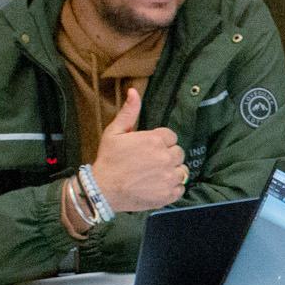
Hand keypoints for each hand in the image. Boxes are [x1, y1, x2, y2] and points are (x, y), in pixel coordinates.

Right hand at [88, 88, 185, 213]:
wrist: (102, 190)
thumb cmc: (108, 160)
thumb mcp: (114, 132)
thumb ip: (128, 112)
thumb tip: (134, 91)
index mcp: (156, 140)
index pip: (171, 137)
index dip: (160, 142)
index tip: (149, 149)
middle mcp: (166, 157)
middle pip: (178, 152)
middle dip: (167, 155)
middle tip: (151, 162)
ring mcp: (169, 176)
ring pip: (182, 170)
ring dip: (172, 171)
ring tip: (155, 175)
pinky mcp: (169, 194)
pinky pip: (181, 188)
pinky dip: (172, 188)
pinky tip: (158, 186)